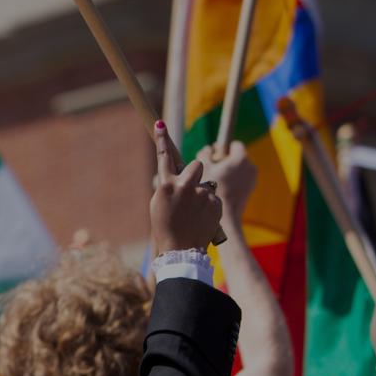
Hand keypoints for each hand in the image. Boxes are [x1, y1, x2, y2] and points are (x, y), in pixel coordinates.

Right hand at [150, 122, 222, 252]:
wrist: (181, 249)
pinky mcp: (216, 203)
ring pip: (207, 184)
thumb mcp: (160, 203)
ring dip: (202, 194)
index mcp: (166, 185)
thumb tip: (180, 173)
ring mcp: (202, 194)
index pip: (164, 156)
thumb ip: (169, 185)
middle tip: (190, 189)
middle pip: (196, 165)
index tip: (160, 125)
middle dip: (195, 174)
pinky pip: (214, 197)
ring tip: (195, 213)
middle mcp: (185, 186)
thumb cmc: (166, 227)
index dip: (162, 140)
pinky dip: (209, 206)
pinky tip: (202, 218)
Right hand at [197, 141, 255, 222]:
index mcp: (241, 158)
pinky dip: (231, 181)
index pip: (234, 144)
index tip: (213, 156)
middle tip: (211, 169)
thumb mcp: (204, 168)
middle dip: (224, 160)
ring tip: (213, 180)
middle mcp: (251, 166)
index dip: (222, 147)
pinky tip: (219, 189)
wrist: (226, 216)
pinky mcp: (250, 189)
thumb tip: (209, 149)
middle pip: (236, 157)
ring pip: (238, 169)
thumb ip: (205, 154)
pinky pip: (240, 179)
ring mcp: (252, 179)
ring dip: (227, 171)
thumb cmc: (213, 190)